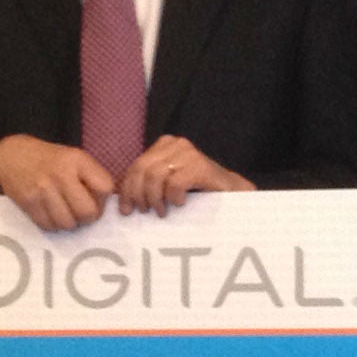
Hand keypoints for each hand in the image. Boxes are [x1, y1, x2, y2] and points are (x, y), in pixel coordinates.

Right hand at [0, 135, 114, 232]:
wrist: (11, 156)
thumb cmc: (49, 159)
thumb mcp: (73, 157)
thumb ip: (91, 176)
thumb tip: (108, 204)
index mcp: (77, 160)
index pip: (105, 188)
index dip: (103, 199)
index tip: (95, 199)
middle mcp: (61, 174)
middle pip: (87, 212)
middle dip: (88, 217)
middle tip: (81, 213)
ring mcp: (43, 189)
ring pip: (68, 223)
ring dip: (69, 223)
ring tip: (65, 213)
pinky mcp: (29, 202)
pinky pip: (49, 226)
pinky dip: (53, 224)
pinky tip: (51, 214)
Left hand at [114, 135, 252, 213]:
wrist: (234, 193)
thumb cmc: (199, 192)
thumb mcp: (168, 185)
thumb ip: (149, 184)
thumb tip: (122, 201)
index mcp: (165, 145)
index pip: (135, 166)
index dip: (127, 190)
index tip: (126, 210)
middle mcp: (176, 144)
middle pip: (141, 170)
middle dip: (139, 195)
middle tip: (146, 212)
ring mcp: (189, 153)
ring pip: (155, 176)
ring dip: (155, 198)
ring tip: (162, 211)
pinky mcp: (200, 166)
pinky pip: (174, 183)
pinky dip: (173, 197)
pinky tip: (180, 203)